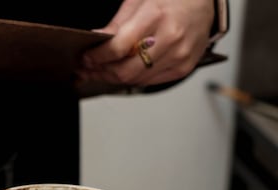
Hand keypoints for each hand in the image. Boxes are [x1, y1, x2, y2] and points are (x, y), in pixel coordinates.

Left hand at [77, 0, 214, 86]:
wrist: (205, 2)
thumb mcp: (139, 1)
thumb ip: (117, 24)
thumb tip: (95, 40)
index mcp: (156, 16)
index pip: (118, 48)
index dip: (97, 57)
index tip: (85, 58)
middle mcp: (170, 38)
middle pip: (125, 70)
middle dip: (101, 72)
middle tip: (86, 70)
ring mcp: (179, 55)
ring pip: (135, 79)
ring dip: (113, 78)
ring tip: (99, 71)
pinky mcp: (184, 67)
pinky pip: (150, 81)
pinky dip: (132, 79)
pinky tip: (122, 72)